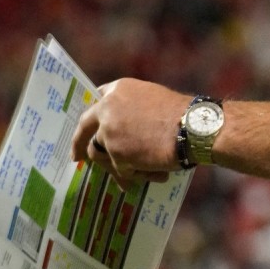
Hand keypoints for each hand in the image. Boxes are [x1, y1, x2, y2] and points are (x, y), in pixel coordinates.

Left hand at [72, 78, 186, 186]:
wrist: (193, 127)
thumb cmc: (182, 113)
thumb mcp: (154, 98)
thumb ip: (133, 107)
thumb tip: (126, 126)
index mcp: (118, 90)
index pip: (95, 100)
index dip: (93, 115)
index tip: (89, 126)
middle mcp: (107, 109)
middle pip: (85, 128)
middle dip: (78, 143)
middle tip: (76, 156)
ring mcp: (109, 132)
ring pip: (101, 154)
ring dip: (115, 166)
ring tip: (133, 175)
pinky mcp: (117, 154)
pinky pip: (120, 170)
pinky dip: (134, 175)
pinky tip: (150, 178)